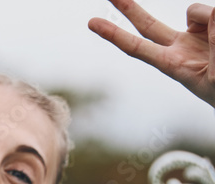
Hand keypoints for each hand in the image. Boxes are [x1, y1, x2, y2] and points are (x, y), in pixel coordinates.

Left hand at [89, 0, 214, 106]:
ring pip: (196, 10)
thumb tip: (210, 13)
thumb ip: (213, 43)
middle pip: (147, 24)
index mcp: (171, 64)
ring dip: (213, 24)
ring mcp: (195, 35)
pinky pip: (213, 10)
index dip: (114, 35)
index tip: (92, 23)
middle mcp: (179, 47)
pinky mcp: (212, 24)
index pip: (137, 47)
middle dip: (129, 8)